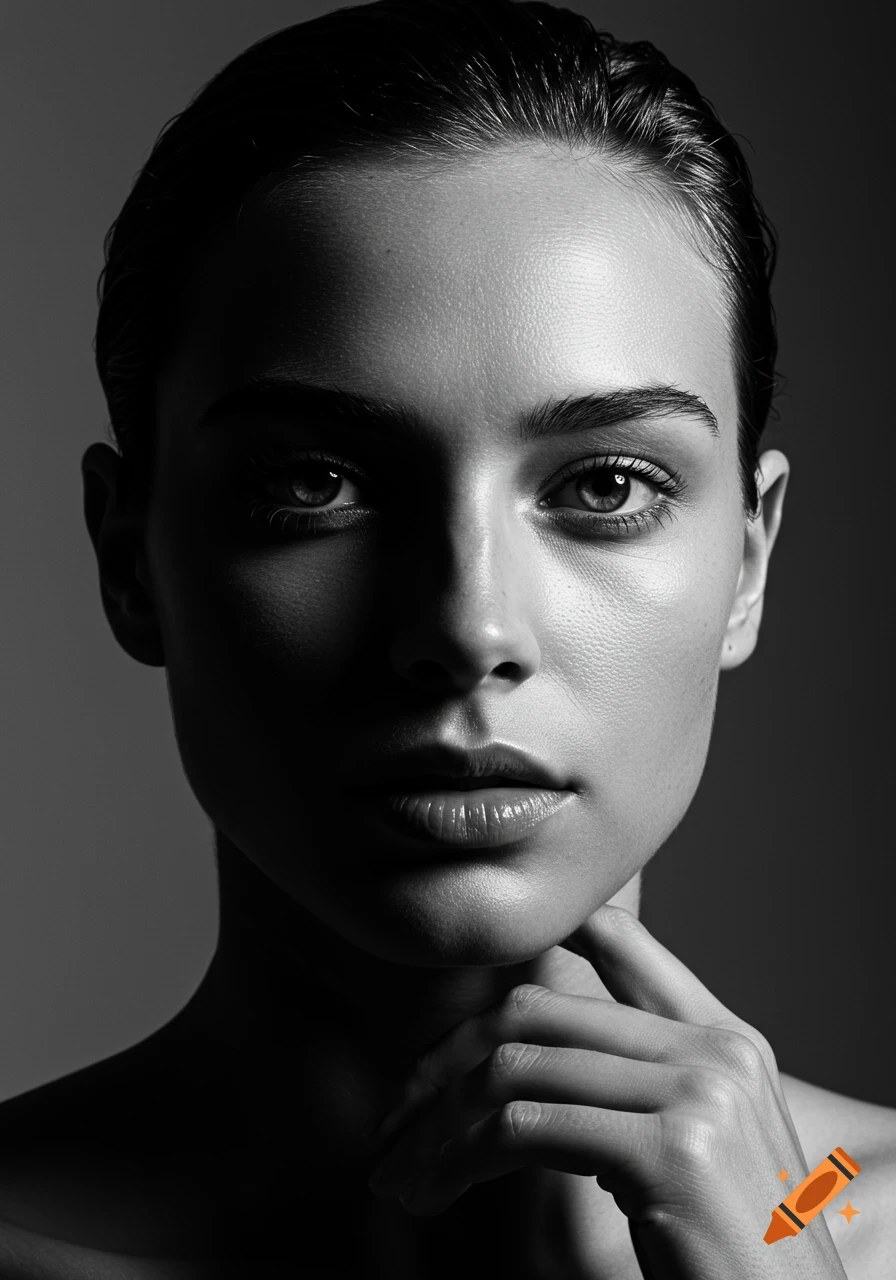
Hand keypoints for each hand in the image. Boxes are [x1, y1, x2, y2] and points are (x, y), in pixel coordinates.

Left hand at [366, 905, 848, 1278]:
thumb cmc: (736, 1254)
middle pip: (536, 1008)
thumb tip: (526, 1056)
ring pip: (517, 1066)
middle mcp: (714, 1047)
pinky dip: (461, 1157)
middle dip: (448, 1061)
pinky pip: (526, 1127)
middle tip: (397, 1122)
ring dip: (439, 1123)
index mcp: (725, 1036)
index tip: (450, 1040)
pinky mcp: (672, 1148)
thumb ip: (640, 1082)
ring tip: (403, 1174)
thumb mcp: (703, 1144)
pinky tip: (438, 1188)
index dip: (522, 965)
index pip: (616, 936)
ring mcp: (697, 1091)